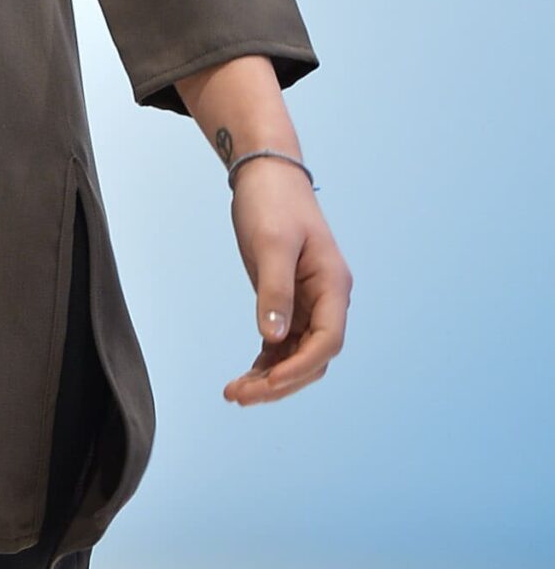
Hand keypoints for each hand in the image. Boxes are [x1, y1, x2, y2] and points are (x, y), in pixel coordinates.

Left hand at [222, 161, 351, 405]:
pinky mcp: (288, 299)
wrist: (265, 172)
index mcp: (333, 286)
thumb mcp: (271, 244)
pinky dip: (267, 361)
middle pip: (313, 357)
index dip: (299, 367)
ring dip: (271, 377)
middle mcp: (327, 299)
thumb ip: (274, 292)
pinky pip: (283, 342)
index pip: (327, 342)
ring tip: (235, 393)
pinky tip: (245, 376)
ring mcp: (308, 302)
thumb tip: (273, 339)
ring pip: (297, 354)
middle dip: (280, 382)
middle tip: (239, 396)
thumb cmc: (272, 202)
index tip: (266, 383)